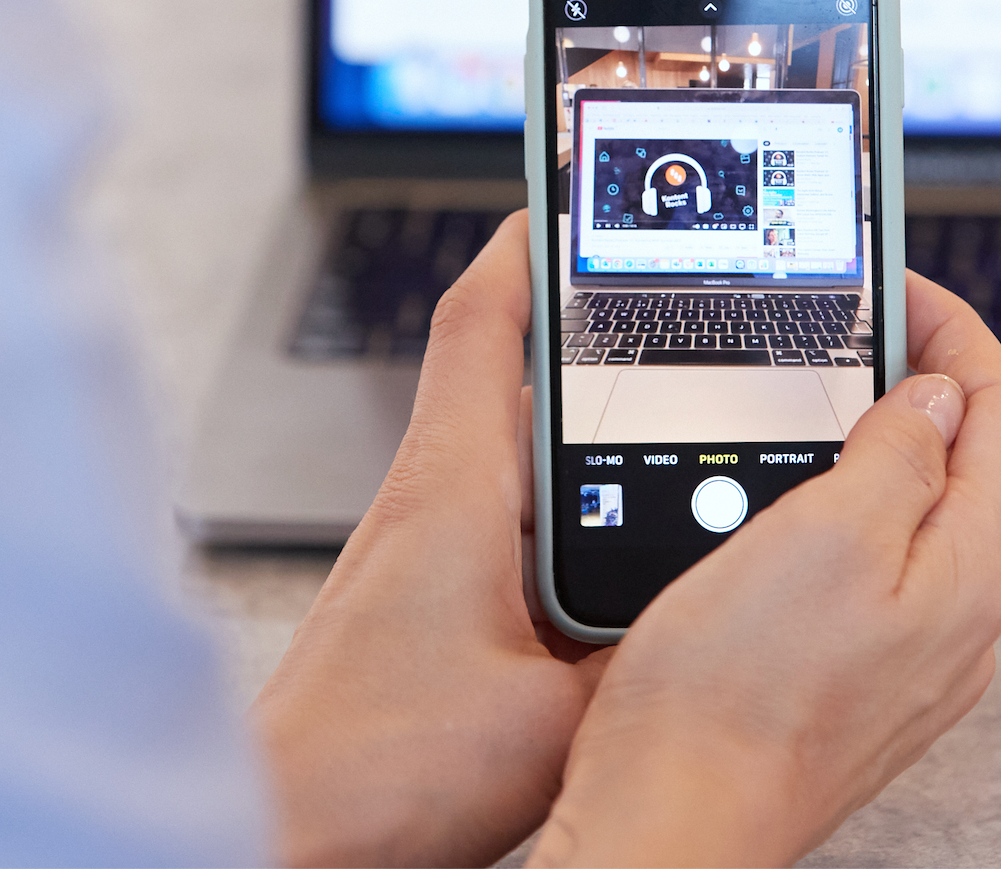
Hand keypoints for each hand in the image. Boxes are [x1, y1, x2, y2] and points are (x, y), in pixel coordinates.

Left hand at [251, 211, 609, 866]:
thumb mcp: (553, 717)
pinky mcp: (424, 596)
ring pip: (507, 445)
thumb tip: (708, 615)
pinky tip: (608, 535)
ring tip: (655, 403)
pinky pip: (503, 514)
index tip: (568, 194)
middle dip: (573, 323)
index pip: (479, 322)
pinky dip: (557, 496)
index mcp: (451, 489)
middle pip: (500, 370)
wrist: (292, 826)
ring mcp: (422, 546)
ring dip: (570, 416)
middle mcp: (429, 499)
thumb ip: (639, 658)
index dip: (526, 244)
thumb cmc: (375, 769)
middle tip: (647, 289)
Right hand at [529, 270, 1000, 866]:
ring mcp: (904, 651)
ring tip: (808, 396)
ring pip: (914, 511)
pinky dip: (838, 504)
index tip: (896, 286)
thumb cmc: (731, 697)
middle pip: (967, 460)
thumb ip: (895, 458)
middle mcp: (952, 617)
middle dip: (915, 378)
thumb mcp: (821, 538)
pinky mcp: (848, 673)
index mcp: (962, 572)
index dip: (955, 330)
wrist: (671, 815)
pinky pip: (868, 564)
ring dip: (871, 439)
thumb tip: (935, 396)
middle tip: (847, 328)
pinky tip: (779, 500)